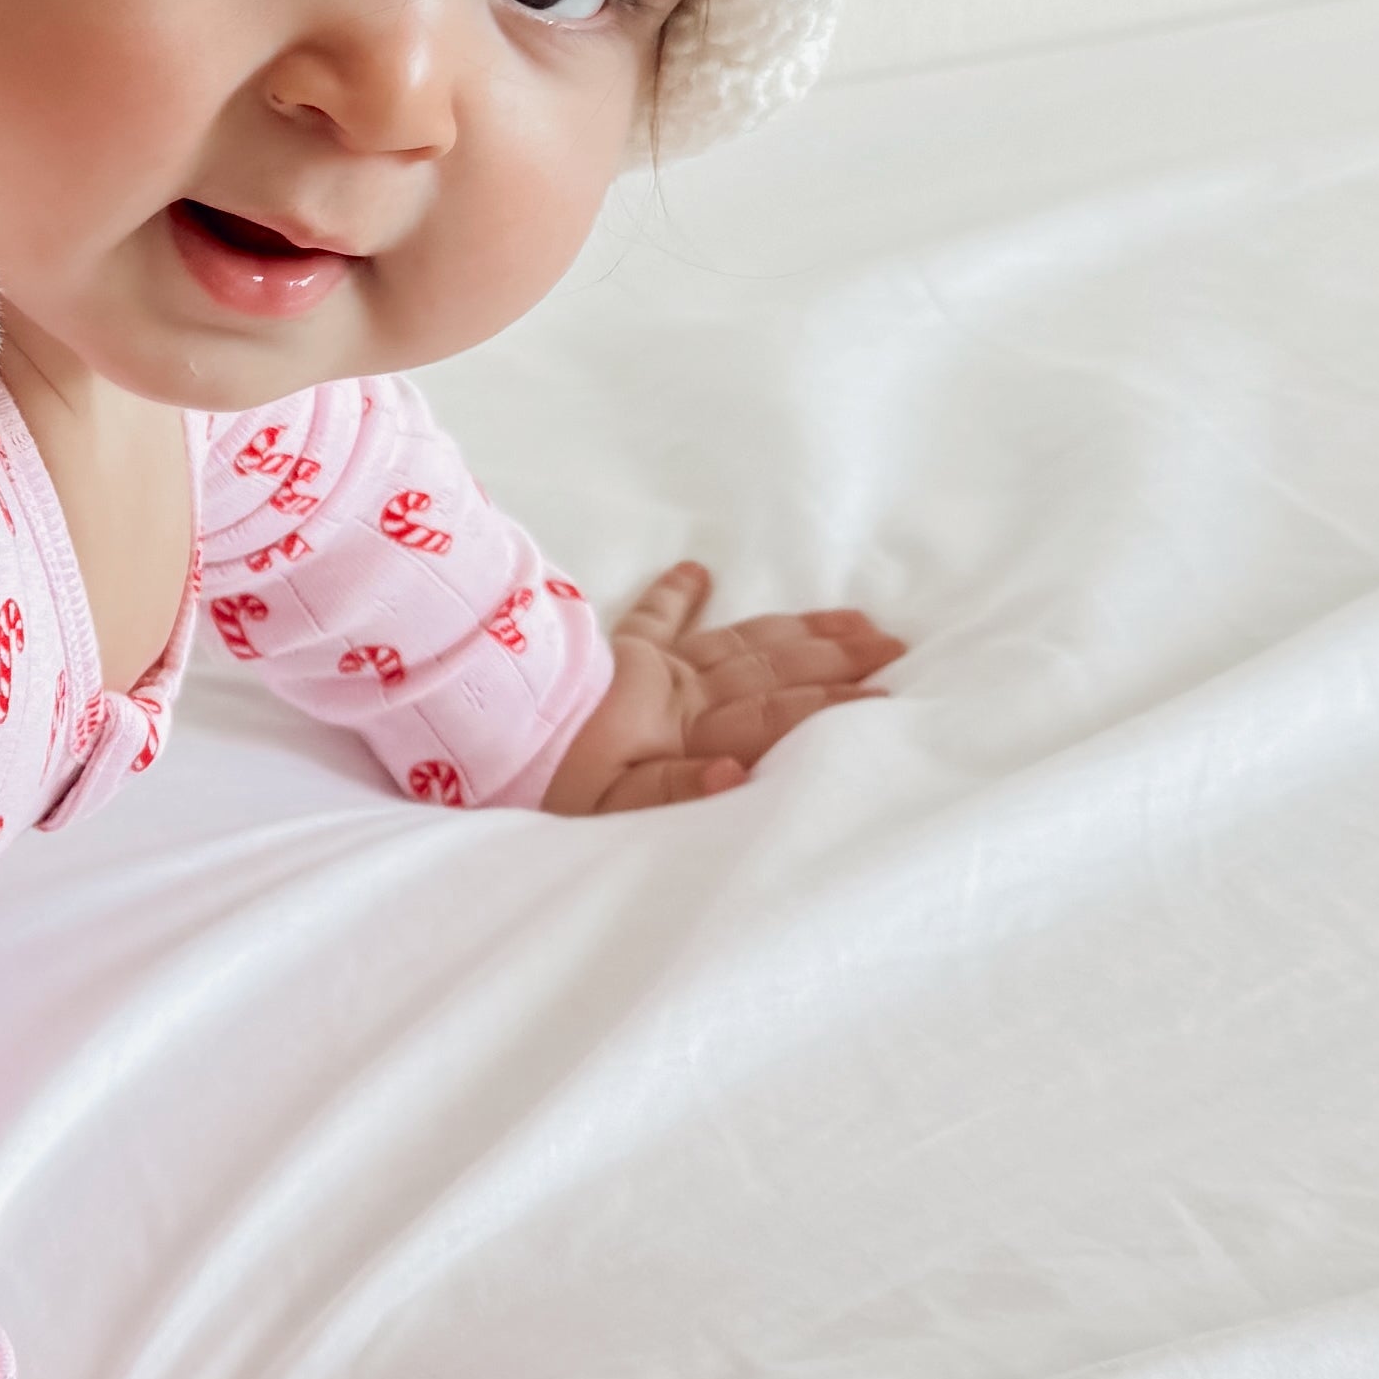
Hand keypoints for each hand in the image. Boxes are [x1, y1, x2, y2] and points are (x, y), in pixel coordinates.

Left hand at [541, 557, 903, 815]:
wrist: (484, 732)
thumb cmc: (550, 780)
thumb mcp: (613, 808)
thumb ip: (678, 789)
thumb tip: (737, 774)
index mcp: (684, 734)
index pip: (774, 717)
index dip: (832, 707)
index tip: (886, 697)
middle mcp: (678, 694)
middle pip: (771, 671)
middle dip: (835, 658)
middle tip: (894, 643)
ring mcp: (649, 667)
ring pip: (739, 642)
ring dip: (795, 631)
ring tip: (849, 618)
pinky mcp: (613, 653)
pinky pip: (652, 616)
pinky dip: (677, 592)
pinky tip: (697, 570)